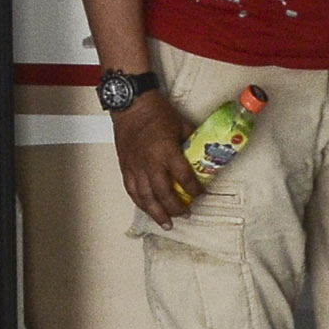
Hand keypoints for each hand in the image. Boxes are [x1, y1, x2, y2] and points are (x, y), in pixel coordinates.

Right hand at [114, 90, 197, 225]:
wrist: (131, 105)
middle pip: (164, 194)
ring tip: (167, 223)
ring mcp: (136, 167)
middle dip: (177, 208)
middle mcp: (150, 163)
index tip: (201, 194)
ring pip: (146, 198)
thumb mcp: (181, 125)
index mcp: (166, 151)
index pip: (184, 178)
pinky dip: (141, 203)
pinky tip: (148, 210)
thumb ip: (191, 142)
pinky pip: (132, 191)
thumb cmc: (156, 112)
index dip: (195, 189)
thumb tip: (203, 154)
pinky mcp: (125, 167)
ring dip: (158, 213)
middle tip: (186, 213)